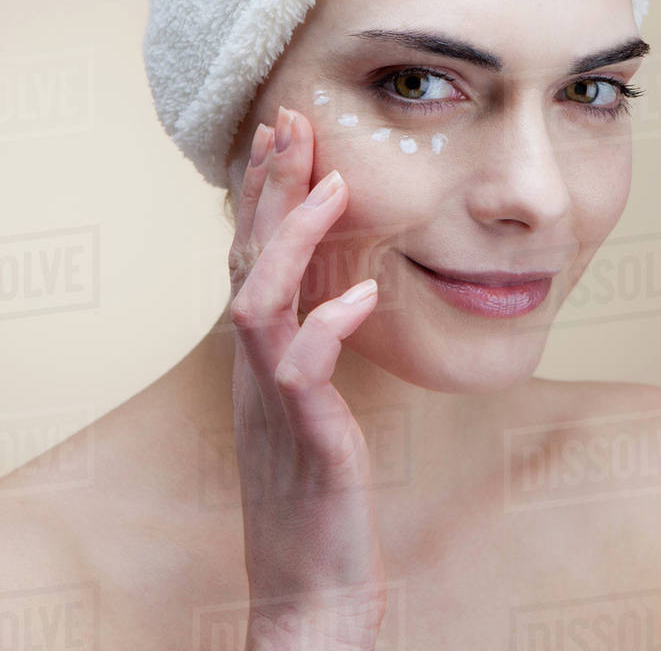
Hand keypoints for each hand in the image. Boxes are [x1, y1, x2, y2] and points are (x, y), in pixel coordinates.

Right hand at [228, 106, 385, 650]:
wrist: (308, 586)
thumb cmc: (314, 490)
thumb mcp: (308, 401)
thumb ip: (311, 345)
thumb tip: (341, 292)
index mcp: (263, 352)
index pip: (253, 253)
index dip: (263, 192)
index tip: (282, 133)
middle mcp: (258, 365)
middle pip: (248, 258)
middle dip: (269, 187)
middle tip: (291, 122)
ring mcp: (274, 399)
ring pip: (260, 301)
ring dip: (292, 238)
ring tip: (333, 185)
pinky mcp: (304, 436)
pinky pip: (303, 370)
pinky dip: (329, 324)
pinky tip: (364, 294)